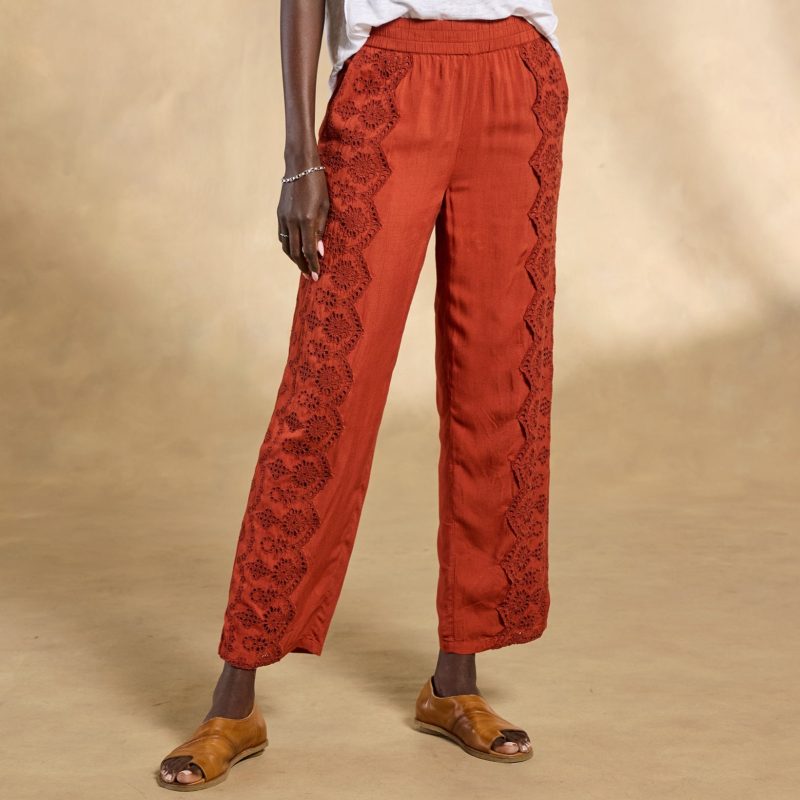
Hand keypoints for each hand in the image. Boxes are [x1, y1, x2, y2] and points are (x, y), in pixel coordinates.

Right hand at [276, 166, 329, 280]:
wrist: (299, 166)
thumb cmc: (318, 185)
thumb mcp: (325, 207)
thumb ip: (321, 230)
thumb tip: (319, 252)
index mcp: (306, 219)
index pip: (308, 250)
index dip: (313, 265)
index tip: (316, 277)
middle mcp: (292, 221)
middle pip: (295, 252)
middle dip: (303, 267)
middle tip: (310, 276)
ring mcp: (283, 218)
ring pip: (286, 246)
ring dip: (294, 259)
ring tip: (303, 266)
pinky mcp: (279, 214)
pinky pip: (282, 236)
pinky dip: (288, 247)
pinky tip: (295, 251)